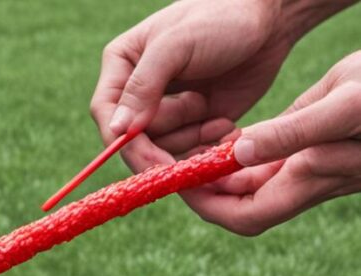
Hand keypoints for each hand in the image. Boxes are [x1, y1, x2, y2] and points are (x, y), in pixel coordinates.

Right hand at [90, 0, 290, 171]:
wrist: (270, 21)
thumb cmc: (219, 18)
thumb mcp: (175, 46)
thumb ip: (142, 87)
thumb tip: (117, 130)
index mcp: (122, 66)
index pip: (106, 112)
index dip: (123, 139)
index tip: (148, 155)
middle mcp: (138, 92)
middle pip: (133, 138)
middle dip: (166, 139)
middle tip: (200, 124)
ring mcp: (167, 110)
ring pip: (161, 148)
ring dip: (192, 140)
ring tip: (219, 118)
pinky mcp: (195, 124)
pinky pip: (188, 152)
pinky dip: (207, 147)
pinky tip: (227, 126)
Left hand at [179, 51, 360, 235]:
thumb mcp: (340, 106)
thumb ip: (292, 133)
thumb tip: (237, 156)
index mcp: (313, 178)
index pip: (247, 215)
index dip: (208, 207)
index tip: (177, 183)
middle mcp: (310, 181)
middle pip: (243, 205)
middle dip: (205, 192)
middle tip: (170, 167)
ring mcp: (313, 166)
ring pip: (253, 183)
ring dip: (219, 173)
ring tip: (185, 151)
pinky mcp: (314, 147)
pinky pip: (268, 162)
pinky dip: (240, 156)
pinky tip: (221, 137)